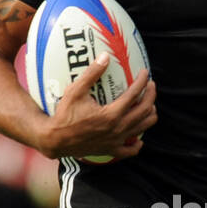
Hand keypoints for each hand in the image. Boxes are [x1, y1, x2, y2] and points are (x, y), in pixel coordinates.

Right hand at [33, 56, 156, 160]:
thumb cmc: (64, 115)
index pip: (134, 94)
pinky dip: (136, 144)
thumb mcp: (75, 91)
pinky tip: (137, 138)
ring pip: (142, 128)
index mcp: (111, 114)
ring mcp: (116, 141)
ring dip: (150, 115)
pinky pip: (130, 151)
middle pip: (144, 111)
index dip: (142, 81)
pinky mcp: (110, 150)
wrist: (55, 140)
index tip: (145, 73)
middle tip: (150, 86)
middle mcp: (117, 128)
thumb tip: (105, 56)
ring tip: (150, 106)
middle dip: (151, 96)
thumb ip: (91, 74)